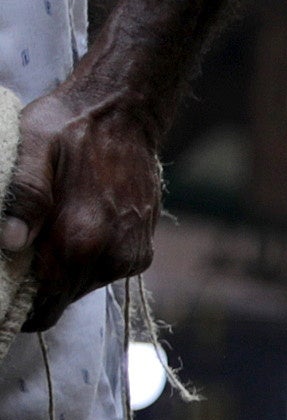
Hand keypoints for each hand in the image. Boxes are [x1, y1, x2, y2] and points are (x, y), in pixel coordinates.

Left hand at [7, 76, 162, 328]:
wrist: (124, 114)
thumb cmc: (66, 129)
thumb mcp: (29, 148)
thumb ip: (22, 196)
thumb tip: (8, 243)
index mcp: (79, 237)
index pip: (41, 305)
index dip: (17, 304)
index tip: (4, 289)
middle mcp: (110, 256)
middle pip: (59, 301)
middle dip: (36, 287)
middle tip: (18, 255)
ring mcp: (129, 257)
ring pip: (80, 287)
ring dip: (60, 271)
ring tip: (48, 233)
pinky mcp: (140, 253)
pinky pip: (101, 272)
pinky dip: (83, 261)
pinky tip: (77, 227)